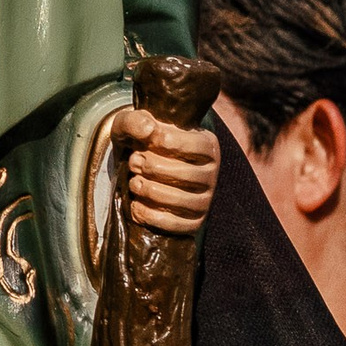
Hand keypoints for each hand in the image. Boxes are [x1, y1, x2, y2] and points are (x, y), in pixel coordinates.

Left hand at [110, 107, 216, 236]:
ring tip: (134, 182)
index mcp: (207, 145)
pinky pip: (174, 223)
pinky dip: (149, 215)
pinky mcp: (195, 222)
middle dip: (149, 167)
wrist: (143, 171)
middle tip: (133, 162)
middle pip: (182, 173)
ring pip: (177, 199)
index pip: (193, 144)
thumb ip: (136, 121)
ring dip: (147, 190)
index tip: (143, 144)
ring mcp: (205, 200)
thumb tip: (149, 130)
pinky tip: (136, 205)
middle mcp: (212, 173)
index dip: (162, 143)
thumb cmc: (142, 144)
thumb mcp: (133, 126)